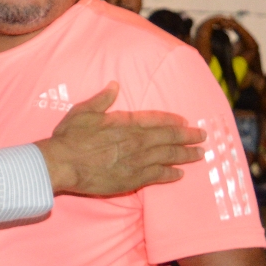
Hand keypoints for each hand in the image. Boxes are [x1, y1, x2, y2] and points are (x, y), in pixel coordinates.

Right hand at [36, 84, 204, 195]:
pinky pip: (157, 176)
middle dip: (188, 137)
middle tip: (203, 136)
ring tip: (199, 154)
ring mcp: (135, 162)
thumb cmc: (69, 137)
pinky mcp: (131, 180)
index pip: (156, 119)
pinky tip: (179, 174)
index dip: (172, 120)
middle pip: (168, 138)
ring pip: (167, 157)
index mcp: (125, 123)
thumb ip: (102, 100)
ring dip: (185, 155)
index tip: (185, 121)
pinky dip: (170, 174)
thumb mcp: (83, 111)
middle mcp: (136, 141)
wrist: (61, 164)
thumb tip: (115, 85)